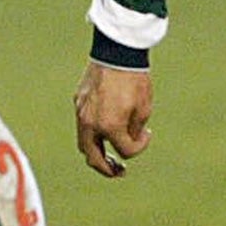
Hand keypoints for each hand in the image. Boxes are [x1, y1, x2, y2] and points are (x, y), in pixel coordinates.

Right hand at [74, 60, 153, 178]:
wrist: (117, 53)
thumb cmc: (135, 80)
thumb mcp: (143, 108)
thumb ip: (135, 131)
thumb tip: (127, 142)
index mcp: (110, 127)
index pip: (125, 151)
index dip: (140, 146)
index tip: (148, 134)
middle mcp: (91, 124)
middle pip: (93, 158)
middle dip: (106, 168)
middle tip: (118, 172)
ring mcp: (81, 113)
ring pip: (83, 143)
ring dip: (96, 153)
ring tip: (107, 156)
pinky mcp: (77, 102)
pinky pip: (82, 125)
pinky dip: (93, 133)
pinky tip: (104, 128)